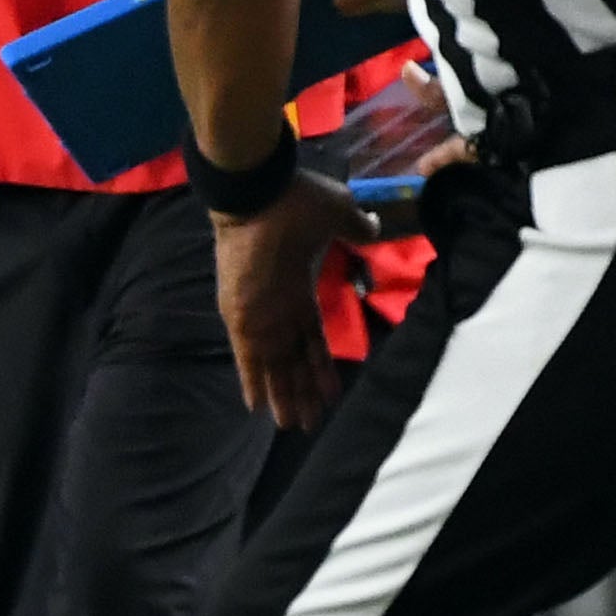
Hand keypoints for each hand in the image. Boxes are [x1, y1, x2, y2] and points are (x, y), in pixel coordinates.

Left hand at [215, 170, 361, 430]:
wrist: (258, 189)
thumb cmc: (295, 199)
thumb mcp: (336, 213)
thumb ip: (354, 226)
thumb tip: (373, 226)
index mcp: (296, 287)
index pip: (310, 337)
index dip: (319, 365)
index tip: (329, 391)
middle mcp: (276, 307)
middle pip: (291, 360)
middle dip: (300, 392)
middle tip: (308, 424)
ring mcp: (259, 312)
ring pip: (272, 366)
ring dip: (282, 396)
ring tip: (292, 426)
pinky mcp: (242, 314)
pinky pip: (247, 356)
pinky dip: (252, 381)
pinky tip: (256, 407)